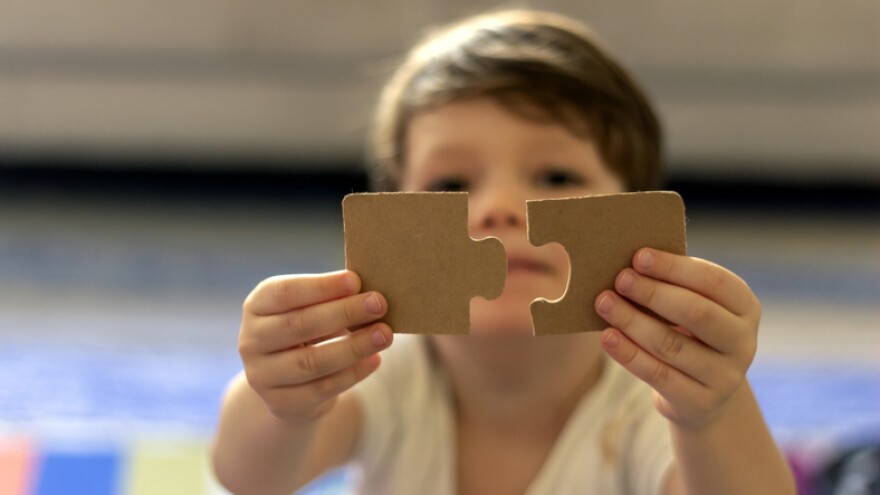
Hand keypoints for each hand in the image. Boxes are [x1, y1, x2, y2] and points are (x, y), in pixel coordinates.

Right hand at [238, 270, 391, 423]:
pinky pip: (322, 388)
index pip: (285, 293)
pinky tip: (375, 360)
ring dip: (353, 347)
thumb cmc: (308, 330)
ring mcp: (261, 375)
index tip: (356, 280)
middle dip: (344, 313)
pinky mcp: (280, 403)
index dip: (321, 287)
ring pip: (312, 361)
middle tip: (379, 304)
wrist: (287, 383)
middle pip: (299, 326)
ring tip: (384, 334)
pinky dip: (352, 374)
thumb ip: (331, 299)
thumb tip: (369, 293)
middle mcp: (251, 340)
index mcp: (257, 305)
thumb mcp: (310, 308)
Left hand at [595, 248, 760, 428]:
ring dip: (632, 321)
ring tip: (604, 303)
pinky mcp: (700, 402)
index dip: (675, 268)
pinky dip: (628, 353)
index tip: (638, 256)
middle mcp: (742, 342)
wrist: (702, 395)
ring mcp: (725, 376)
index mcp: (745, 307)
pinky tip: (607, 336)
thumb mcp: (694, 308)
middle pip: (696, 312)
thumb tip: (630, 264)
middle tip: (620, 279)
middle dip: (653, 292)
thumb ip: (673, 286)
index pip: (713, 281)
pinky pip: (657, 374)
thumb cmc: (689, 335)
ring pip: (671, 344)